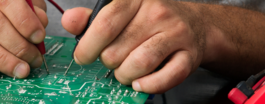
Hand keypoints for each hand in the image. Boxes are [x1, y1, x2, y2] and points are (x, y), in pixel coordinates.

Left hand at [62, 0, 204, 92]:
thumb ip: (92, 18)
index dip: (88, 46)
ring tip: (124, 72)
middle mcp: (157, 13)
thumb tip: (69, 21)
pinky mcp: (189, 55)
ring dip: (124, 75)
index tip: (82, 57)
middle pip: (117, 49)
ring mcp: (175, 34)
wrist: (196, 25)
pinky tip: (139, 83)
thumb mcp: (121, 12)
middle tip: (111, 61)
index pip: (105, 24)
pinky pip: (166, 77)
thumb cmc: (150, 20)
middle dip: (107, 62)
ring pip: (139, 63)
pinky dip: (148, 85)